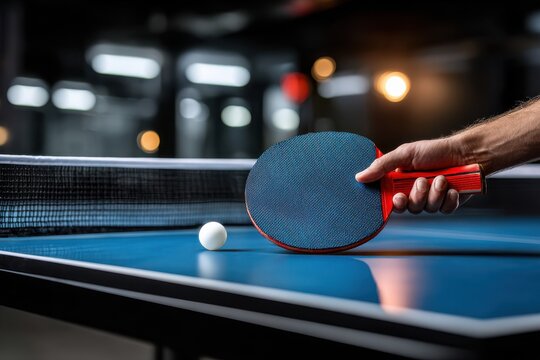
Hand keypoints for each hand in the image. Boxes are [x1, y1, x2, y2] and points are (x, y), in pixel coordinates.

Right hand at [355, 137, 472, 213]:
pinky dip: (448, 199)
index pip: (391, 200)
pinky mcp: (448, 204)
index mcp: (402, 182)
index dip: (395, 203)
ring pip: (427, 209)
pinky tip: (452, 188)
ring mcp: (432, 199)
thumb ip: (382, 166)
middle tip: (422, 181)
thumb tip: (359, 177)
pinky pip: (444, 210)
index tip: (398, 197)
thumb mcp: (405, 154)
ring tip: (441, 178)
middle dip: (417, 195)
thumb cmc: (435, 151)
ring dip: (434, 193)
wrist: (466, 153)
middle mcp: (415, 193)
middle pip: (409, 207)